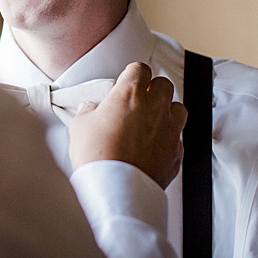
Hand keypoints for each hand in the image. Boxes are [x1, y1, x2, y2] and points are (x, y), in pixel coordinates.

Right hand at [68, 62, 187, 187]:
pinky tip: (153, 147)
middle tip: (138, 101)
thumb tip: (90, 109)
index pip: (140, 68)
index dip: (133, 74)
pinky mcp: (177, 151)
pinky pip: (177, 137)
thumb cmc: (96, 155)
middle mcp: (155, 107)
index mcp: (130, 93)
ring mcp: (170, 129)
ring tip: (151, 121)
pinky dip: (168, 138)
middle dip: (152, 89)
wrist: (116, 189)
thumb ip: (87, 112)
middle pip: (163, 84)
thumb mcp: (80, 127)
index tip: (126, 82)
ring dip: (166, 110)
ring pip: (178, 108)